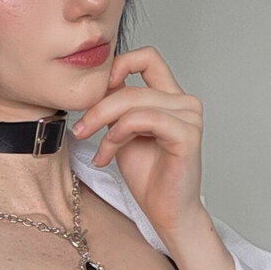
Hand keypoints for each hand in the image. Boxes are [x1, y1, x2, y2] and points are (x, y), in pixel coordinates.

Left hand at [73, 46, 204, 240]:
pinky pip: (144, 119)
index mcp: (171, 97)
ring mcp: (189, 116)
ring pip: (133, 101)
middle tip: (81, 129)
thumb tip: (93, 85)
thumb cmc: (149, 177)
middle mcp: (184, 102)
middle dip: (98, 107)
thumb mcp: (122, 133)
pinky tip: (109, 153)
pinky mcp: (188, 134)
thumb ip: (115, 107)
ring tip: (98, 150)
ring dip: (106, 124)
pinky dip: (119, 134)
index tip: (95, 93)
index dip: (118, 66)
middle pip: (131, 84)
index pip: (147, 57)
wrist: (166, 212)